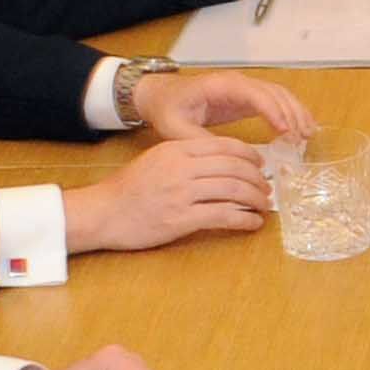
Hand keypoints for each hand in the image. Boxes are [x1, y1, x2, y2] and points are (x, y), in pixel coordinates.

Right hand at [65, 133, 271, 253]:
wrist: (102, 212)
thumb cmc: (127, 189)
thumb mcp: (155, 159)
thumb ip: (185, 157)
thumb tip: (220, 163)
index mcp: (176, 149)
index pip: (224, 146)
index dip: (249, 155)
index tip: (261, 164)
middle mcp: (182, 167)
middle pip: (234, 168)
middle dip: (257, 179)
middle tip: (267, 187)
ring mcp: (183, 193)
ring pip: (234, 191)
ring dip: (256, 199)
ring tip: (264, 205)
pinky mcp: (182, 219)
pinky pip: (223, 216)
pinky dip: (244, 220)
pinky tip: (253, 223)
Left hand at [133, 68, 312, 141]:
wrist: (161, 96)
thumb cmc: (167, 108)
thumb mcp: (175, 127)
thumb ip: (198, 139)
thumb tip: (226, 156)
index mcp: (220, 86)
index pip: (254, 93)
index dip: (272, 111)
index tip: (285, 131)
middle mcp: (237, 82)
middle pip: (273, 92)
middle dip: (291, 114)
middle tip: (302, 138)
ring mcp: (244, 89)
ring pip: (279, 95)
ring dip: (296, 112)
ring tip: (308, 135)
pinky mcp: (247, 98)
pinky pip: (275, 101)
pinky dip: (291, 113)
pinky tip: (302, 129)